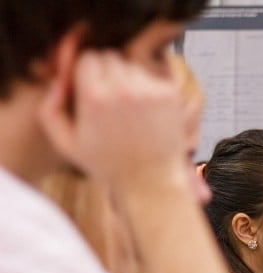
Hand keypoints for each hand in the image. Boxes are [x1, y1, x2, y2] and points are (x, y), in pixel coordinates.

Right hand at [39, 48, 192, 201]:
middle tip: (110, 98)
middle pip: (110, 57)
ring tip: (129, 107)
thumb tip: (58, 81)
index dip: (87, 72)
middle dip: (107, 72)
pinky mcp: (169, 94)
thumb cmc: (107, 166)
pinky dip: (149, 88)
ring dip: (129, 79)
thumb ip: (49, 109)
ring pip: (133, 65)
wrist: (151, 182)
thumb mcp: (66, 144)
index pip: (87, 58)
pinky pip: (154, 77)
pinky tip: (147, 112)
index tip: (91, 88)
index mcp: (94, 97)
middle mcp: (122, 89)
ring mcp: (149, 91)